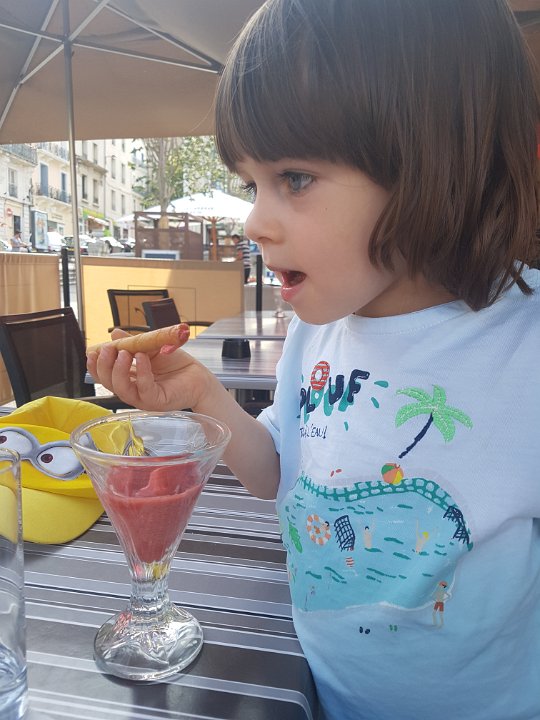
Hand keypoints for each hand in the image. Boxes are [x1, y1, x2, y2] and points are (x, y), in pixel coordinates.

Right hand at [87, 329, 214, 410]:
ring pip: (121, 389)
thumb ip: (133, 343)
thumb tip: (114, 334)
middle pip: (109, 383)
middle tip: (108, 349)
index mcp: (129, 379)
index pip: (105, 376)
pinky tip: (142, 358)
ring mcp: (143, 398)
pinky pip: (144, 388)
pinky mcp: (157, 401)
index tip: (92, 351)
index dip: (95, 365)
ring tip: (124, 353)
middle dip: (104, 366)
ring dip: (119, 370)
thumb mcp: (151, 349)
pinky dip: (141, 372)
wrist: (199, 375)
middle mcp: (133, 391)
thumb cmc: (177, 365)